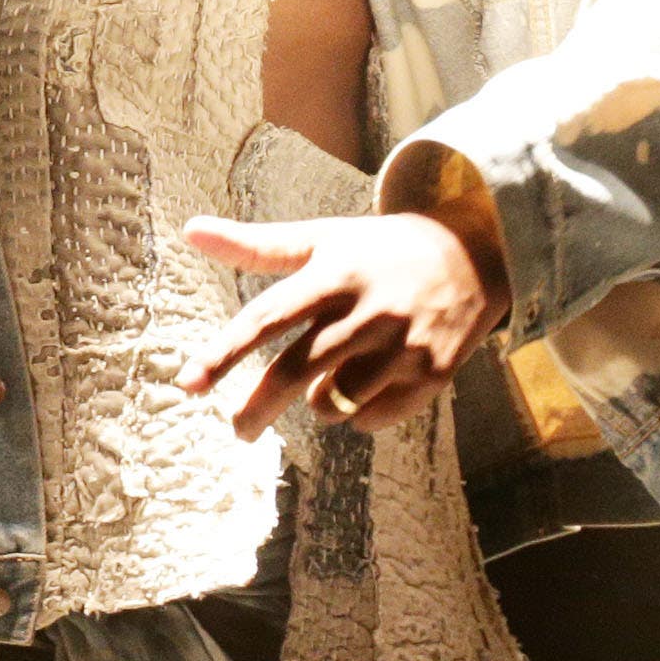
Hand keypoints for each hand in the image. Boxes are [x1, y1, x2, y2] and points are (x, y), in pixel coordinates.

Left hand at [177, 211, 510, 437]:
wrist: (471, 255)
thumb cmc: (379, 251)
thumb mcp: (322, 239)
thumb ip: (255, 245)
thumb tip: (189, 230)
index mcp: (334, 275)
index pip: (267, 318)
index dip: (224, 353)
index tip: (188, 383)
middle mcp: (368, 311)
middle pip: (296, 372)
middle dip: (257, 410)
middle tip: (240, 430)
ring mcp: (403, 345)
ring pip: (333, 403)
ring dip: (320, 401)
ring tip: (333, 375)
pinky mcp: (432, 374)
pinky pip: (371, 418)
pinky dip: (359, 412)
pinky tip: (372, 384)